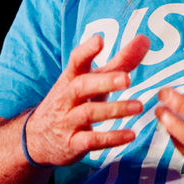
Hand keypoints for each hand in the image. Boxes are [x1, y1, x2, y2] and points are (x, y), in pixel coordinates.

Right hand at [24, 34, 149, 166]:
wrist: (38, 139)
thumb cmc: (74, 101)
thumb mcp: (92, 80)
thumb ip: (119, 62)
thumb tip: (144, 39)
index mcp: (71, 78)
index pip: (75, 61)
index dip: (86, 50)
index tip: (99, 40)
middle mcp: (66, 98)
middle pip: (81, 86)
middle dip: (104, 81)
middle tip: (127, 79)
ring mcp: (67, 121)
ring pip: (88, 113)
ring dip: (114, 109)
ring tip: (139, 106)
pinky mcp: (72, 144)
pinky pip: (91, 140)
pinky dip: (111, 138)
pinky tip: (131, 134)